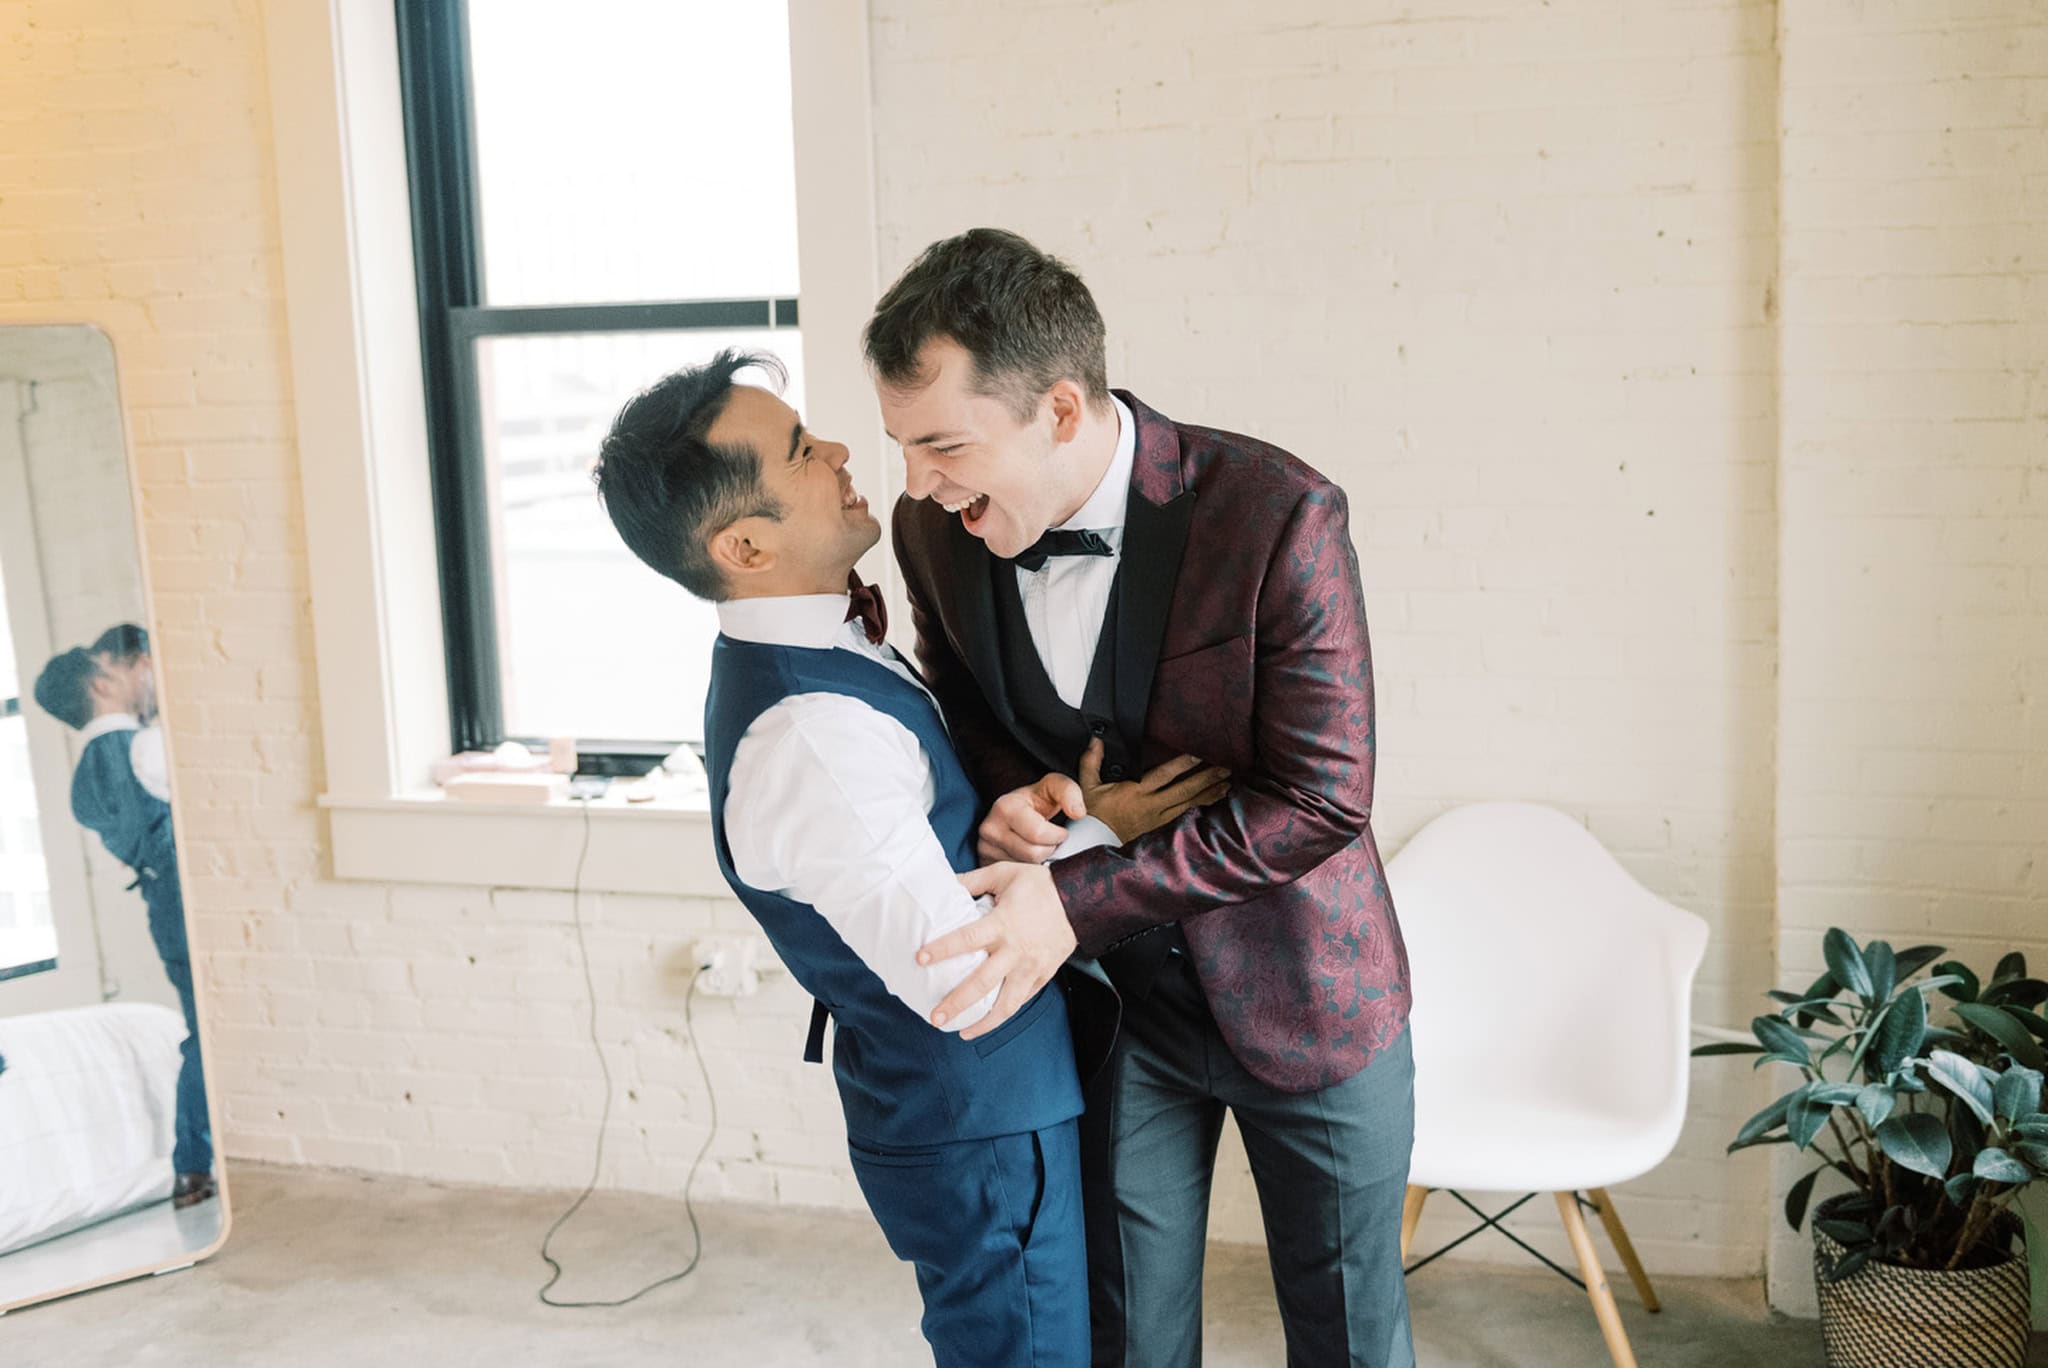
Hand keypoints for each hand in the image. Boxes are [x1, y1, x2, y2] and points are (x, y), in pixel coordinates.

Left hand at [920, 863, 1077, 1039]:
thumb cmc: (1040, 884)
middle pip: (982, 983)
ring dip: (983, 1022)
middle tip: (935, 1017)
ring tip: (963, 1032)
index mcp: (1003, 923)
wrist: (1081, 899)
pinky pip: (1021, 1000)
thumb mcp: (1004, 874)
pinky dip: (1004, 1013)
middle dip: (957, 1003)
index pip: (967, 939)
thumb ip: (973, 881)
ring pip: (1005, 1003)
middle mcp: (1015, 951)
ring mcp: (1030, 967)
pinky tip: (988, 1019)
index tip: (920, 959)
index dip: (943, 949)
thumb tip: (945, 883)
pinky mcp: (1043, 976)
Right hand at [977, 773, 1085, 863]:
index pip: (1038, 834)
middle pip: (1032, 855)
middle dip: (1050, 849)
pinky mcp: (985, 863)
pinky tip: (1030, 857)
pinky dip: (1027, 870)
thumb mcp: (1054, 786)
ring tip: (1041, 847)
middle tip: (1052, 841)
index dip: (1057, 836)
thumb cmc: (1037, 799)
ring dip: (1040, 861)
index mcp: (1005, 807)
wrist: (1015, 809)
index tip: (1061, 832)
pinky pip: (1014, 876)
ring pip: (1025, 868)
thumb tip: (1078, 813)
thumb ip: (1069, 792)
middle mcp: (989, 828)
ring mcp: (985, 848)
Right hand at [1078, 739, 1230, 843]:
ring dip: (1209, 793)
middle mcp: (1151, 805)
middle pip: (1184, 791)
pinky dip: (1201, 805)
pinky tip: (1213, 800)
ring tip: (1227, 783)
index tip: (1198, 755)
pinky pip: (1185, 814)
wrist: (1094, 842)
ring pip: (1188, 804)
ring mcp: (1158, 817)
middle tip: (1225, 768)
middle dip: (1206, 779)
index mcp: (1135, 792)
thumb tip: (1096, 740)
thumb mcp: (1087, 785)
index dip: (1181, 765)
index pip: (1163, 776)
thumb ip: (1091, 761)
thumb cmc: (1092, 813)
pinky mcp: (1161, 825)